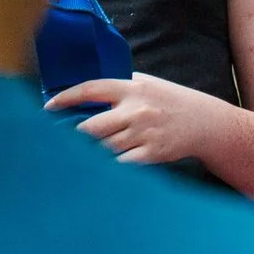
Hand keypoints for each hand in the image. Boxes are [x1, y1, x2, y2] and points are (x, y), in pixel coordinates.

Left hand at [47, 71, 231, 166]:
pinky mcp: (151, 154)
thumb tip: (86, 96)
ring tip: (74, 157)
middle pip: (90, 127)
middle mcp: (136, 110)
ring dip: (86, 155)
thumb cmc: (172, 102)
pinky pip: (119, 164)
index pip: (91, 89)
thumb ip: (121, 88)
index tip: (47, 108)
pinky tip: (97, 168)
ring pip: (102, 149)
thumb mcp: (149, 85)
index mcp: (132, 88)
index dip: (66, 98)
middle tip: (56, 142)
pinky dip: (106, 167)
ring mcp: (143, 133)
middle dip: (71, 137)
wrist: (206, 122)